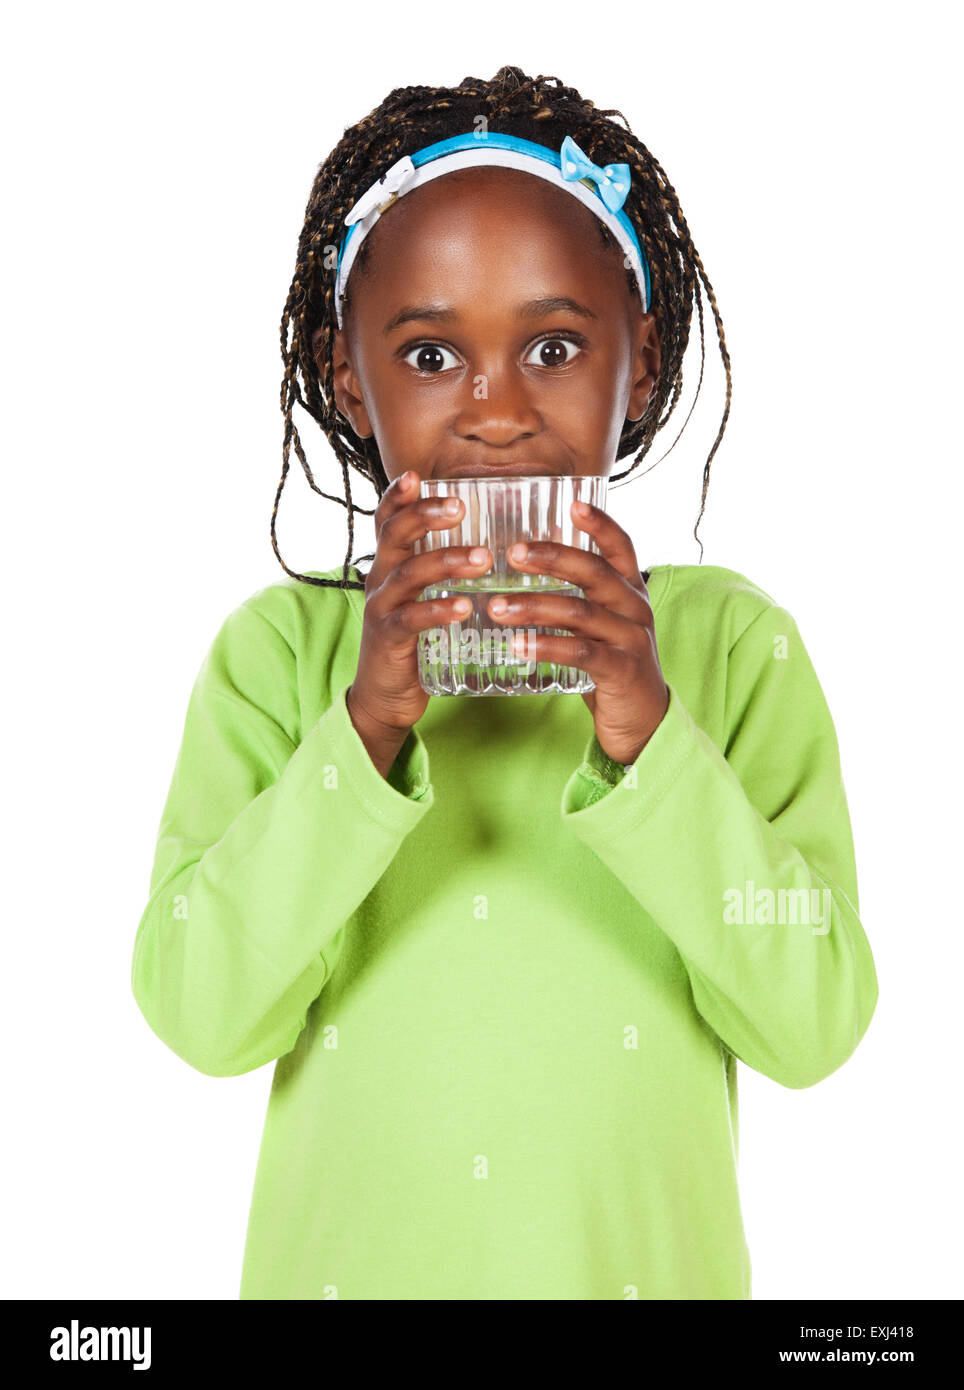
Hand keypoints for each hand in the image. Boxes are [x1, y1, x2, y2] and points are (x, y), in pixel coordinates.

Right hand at [347, 471, 493, 764]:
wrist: (385, 695)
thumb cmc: (414, 641)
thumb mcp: (423, 597)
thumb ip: (443, 571)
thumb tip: (492, 544)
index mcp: (389, 565)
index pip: (387, 521)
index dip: (396, 497)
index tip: (415, 475)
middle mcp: (380, 579)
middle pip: (395, 536)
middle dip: (425, 516)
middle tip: (460, 506)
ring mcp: (382, 608)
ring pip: (409, 574)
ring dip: (446, 561)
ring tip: (483, 559)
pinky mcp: (390, 638)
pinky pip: (412, 618)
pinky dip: (438, 610)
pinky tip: (464, 607)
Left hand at [486, 499, 668, 765]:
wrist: (642, 720)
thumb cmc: (612, 664)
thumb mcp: (600, 624)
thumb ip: (576, 598)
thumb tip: (525, 568)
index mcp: (630, 591)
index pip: (621, 547)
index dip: (600, 523)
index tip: (573, 502)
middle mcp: (635, 608)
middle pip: (594, 572)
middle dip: (552, 558)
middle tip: (512, 552)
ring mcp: (631, 639)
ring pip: (579, 612)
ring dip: (534, 606)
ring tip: (496, 607)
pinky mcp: (621, 670)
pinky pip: (580, 653)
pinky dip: (545, 647)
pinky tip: (516, 646)